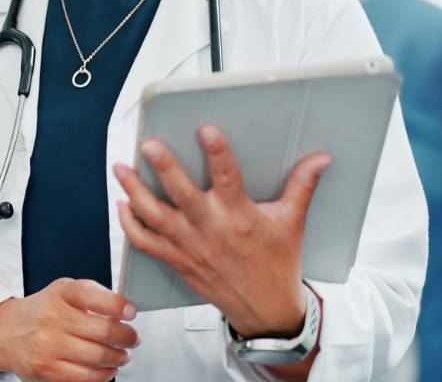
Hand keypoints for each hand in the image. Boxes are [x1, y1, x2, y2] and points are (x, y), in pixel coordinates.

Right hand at [0, 278, 139, 381]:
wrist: (7, 332)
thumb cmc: (43, 311)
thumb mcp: (63, 292)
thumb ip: (92, 297)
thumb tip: (124, 312)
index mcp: (61, 294)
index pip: (93, 295)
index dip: (117, 305)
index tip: (131, 312)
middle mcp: (53, 318)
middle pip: (104, 331)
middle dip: (127, 337)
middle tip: (132, 338)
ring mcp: (48, 346)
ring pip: (98, 357)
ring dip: (119, 358)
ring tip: (122, 355)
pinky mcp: (46, 370)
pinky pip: (85, 377)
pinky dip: (104, 375)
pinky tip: (107, 369)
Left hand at [113, 124, 330, 338]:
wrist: (266, 311)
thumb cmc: (278, 264)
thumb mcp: (292, 223)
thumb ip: (303, 186)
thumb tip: (321, 158)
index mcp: (240, 216)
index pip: (228, 177)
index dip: (217, 152)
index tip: (207, 129)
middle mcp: (211, 229)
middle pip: (182, 195)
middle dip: (163, 168)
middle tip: (148, 145)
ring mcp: (190, 246)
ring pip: (155, 216)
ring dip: (134, 191)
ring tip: (120, 168)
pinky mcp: (177, 261)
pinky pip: (146, 243)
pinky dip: (130, 225)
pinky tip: (122, 204)